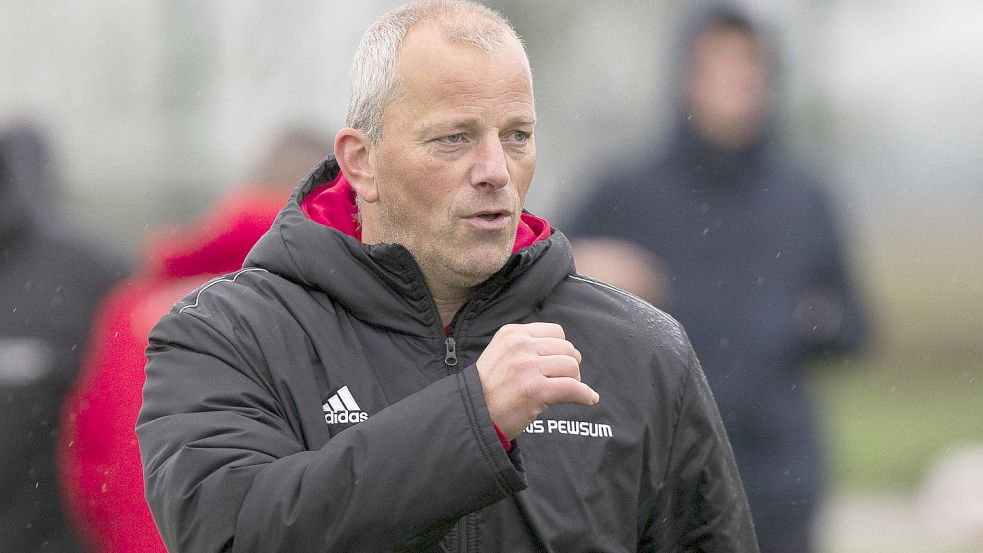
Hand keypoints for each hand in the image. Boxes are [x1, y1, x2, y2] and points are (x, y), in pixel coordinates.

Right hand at [476, 322, 598, 439]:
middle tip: (565, 379)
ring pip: (571, 367)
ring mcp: (528, 367)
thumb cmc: (487, 389)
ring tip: (568, 390)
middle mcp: (520, 346)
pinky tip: (589, 398)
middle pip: (566, 348)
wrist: (470, 415)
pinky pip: (573, 388)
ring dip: (575, 380)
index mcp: (512, 334)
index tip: (559, 363)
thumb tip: (565, 351)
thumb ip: (526, 346)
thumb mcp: (500, 353)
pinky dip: (585, 394)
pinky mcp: (536, 390)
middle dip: (570, 365)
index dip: (562, 349)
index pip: (555, 332)